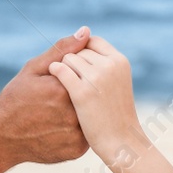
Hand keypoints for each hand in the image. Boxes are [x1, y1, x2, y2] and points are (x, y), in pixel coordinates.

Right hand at [0, 29, 92, 164]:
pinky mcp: (77, 150)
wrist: (1, 138)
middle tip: (57, 102)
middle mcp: (74, 113)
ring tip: (58, 114)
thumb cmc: (16, 99)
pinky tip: (60, 127)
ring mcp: (76, 135)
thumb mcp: (34, 69)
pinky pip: (86, 134)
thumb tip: (86, 31)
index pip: (86, 75)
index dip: (75, 77)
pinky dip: (77, 129)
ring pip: (90, 115)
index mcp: (65, 89)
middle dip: (79, 95)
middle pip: (89, 96)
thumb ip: (63, 50)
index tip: (58, 85)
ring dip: (82, 112)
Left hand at [47, 32, 147, 168]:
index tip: (80, 69)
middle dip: (73, 63)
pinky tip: (52, 81)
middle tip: (76, 82)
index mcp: (119, 61)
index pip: (93, 41)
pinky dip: (54, 72)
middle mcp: (110, 65)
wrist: (120, 141)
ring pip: (68, 59)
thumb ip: (101, 58)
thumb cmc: (116, 113)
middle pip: (79, 50)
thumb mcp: (115, 81)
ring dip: (63, 69)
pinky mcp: (82, 92)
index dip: (83, 52)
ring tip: (67, 87)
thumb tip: (84, 30)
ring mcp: (96, 78)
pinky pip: (60, 70)